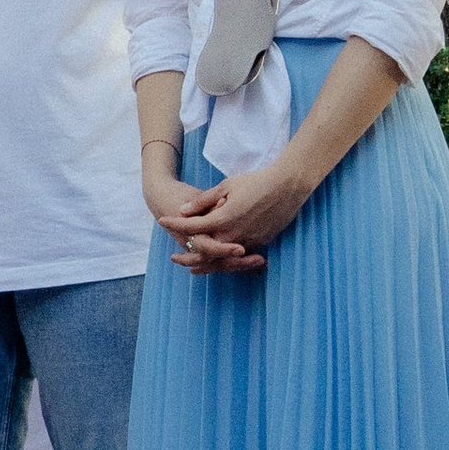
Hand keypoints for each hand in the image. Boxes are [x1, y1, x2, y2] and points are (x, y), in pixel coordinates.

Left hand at [162, 160, 308, 273]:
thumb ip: (203, 201)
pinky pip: (239, 258)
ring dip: (206, 265)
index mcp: (222, 219)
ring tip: (193, 268)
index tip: (161, 221)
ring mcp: (248, 241)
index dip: (175, 224)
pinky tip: (219, 261)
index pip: (192, 226)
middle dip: (188, 257)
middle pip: (205, 253)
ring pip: (222, 260)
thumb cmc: (255, 182)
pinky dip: (225, 261)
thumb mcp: (226, 186)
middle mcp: (234, 235)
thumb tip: (183, 211)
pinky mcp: (260, 243)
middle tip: (174, 258)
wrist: (287, 187)